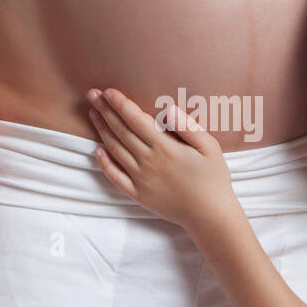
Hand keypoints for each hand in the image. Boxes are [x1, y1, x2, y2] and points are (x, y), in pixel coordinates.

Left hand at [85, 87, 236, 229]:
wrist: (209, 215)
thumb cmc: (213, 178)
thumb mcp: (209, 147)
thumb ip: (188, 126)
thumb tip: (169, 108)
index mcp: (165, 148)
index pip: (136, 120)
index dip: (121, 104)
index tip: (109, 91)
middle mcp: (148, 162)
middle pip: (121, 131)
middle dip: (105, 111)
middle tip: (92, 95)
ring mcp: (140, 179)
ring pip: (115, 150)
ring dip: (102, 130)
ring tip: (92, 113)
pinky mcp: (137, 194)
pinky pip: (115, 177)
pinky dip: (104, 163)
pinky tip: (97, 151)